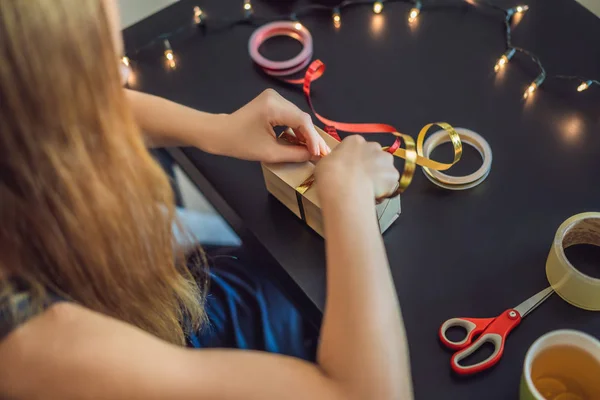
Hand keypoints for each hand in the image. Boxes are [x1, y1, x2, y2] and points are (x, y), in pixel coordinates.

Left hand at [210, 89, 330, 161]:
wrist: (220, 133)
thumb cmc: (240, 143)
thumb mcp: (269, 153)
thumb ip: (294, 154)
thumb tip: (313, 156)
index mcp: (273, 106)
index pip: (301, 121)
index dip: (313, 138)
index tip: (319, 154)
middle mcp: (275, 97)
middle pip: (301, 117)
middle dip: (311, 136)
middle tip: (322, 153)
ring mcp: (273, 97)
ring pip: (297, 116)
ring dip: (305, 133)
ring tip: (314, 150)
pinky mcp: (272, 101)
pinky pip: (290, 115)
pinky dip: (296, 128)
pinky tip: (302, 141)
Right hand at [315, 135, 398, 200]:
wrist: (343, 185)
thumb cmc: (330, 173)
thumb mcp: (325, 162)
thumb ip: (335, 161)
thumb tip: (336, 167)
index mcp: (355, 141)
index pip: (359, 149)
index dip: (356, 161)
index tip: (352, 171)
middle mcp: (373, 146)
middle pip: (375, 157)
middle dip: (371, 168)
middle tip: (361, 181)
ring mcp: (385, 160)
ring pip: (385, 170)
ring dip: (380, 178)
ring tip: (368, 191)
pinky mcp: (393, 175)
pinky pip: (391, 184)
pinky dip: (386, 191)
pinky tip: (374, 196)